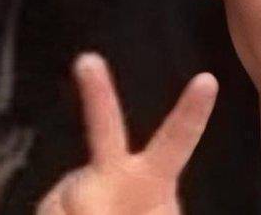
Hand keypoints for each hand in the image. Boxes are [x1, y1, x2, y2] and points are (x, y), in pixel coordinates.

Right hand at [37, 54, 217, 214]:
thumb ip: (146, 208)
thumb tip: (92, 206)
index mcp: (152, 179)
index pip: (176, 141)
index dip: (191, 113)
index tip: (208, 79)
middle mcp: (113, 171)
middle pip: (105, 126)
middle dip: (98, 95)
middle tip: (88, 60)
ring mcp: (78, 185)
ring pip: (72, 197)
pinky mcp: (52, 201)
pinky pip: (54, 210)